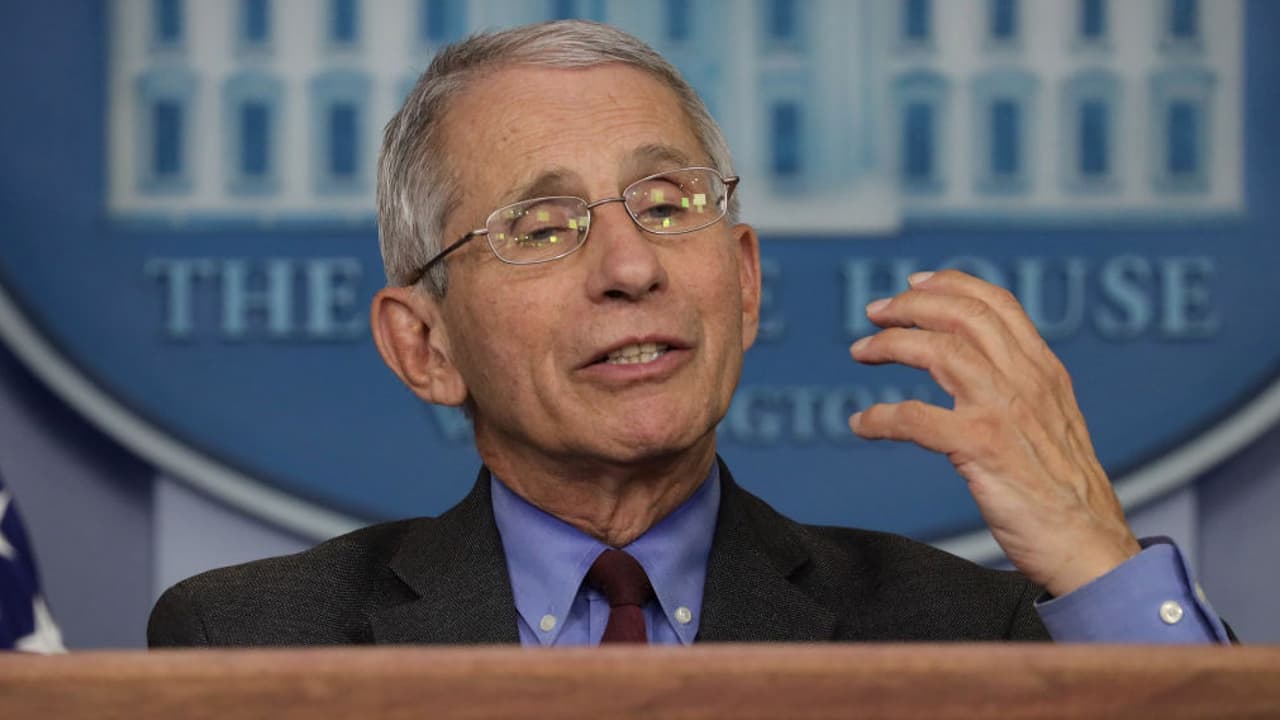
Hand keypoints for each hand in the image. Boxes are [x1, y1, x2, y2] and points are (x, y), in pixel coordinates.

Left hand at [848, 269, 1139, 596]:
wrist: (1092, 546)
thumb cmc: (1068, 495)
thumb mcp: (1055, 423)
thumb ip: (1023, 390)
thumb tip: (983, 369)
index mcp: (1044, 372)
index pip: (998, 305)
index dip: (952, 285)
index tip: (915, 284)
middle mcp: (1027, 382)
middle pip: (963, 316)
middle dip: (912, 305)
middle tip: (875, 312)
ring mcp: (1004, 412)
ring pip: (939, 352)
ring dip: (891, 344)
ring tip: (861, 352)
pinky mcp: (982, 448)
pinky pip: (916, 418)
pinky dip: (881, 417)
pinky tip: (862, 424)